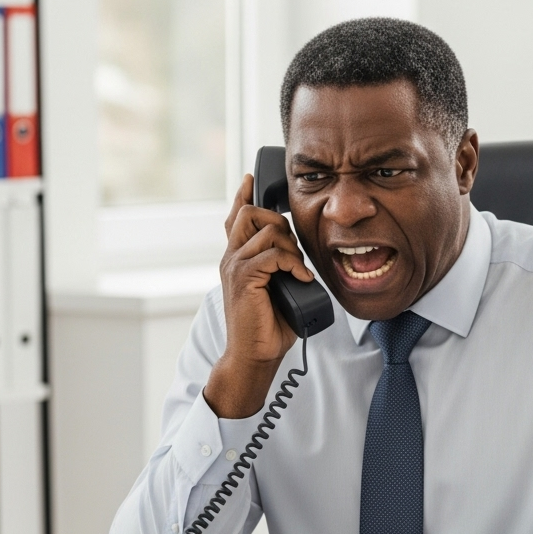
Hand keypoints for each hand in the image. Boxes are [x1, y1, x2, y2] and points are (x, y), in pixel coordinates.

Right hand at [204, 174, 313, 418]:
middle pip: (249, 213)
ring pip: (266, 231)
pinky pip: (273, 255)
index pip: (235, 217)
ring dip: (290, 247)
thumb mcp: (275, 287)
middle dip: (278, 220)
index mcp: (235, 258)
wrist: (254, 355)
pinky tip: (301, 278)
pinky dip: (293, 264)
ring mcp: (235, 267)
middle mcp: (230, 258)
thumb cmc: (267, 326)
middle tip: (293, 248)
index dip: (242, 195)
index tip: (251, 178)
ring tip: (299, 269)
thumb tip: (297, 253)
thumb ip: (277, 266)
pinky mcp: (244, 278)